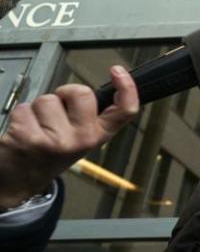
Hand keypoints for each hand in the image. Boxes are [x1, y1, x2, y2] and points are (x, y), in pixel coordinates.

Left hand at [0, 66, 138, 209]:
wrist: (20, 181)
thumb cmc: (49, 154)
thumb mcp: (80, 139)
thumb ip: (90, 117)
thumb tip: (90, 92)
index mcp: (97, 136)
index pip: (124, 111)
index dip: (126, 87)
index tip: (118, 71)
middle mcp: (82, 139)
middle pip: (81, 93)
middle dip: (65, 94)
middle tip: (57, 112)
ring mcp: (56, 140)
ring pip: (47, 99)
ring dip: (38, 108)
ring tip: (37, 127)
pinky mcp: (30, 137)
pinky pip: (24, 108)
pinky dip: (20, 115)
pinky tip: (23, 131)